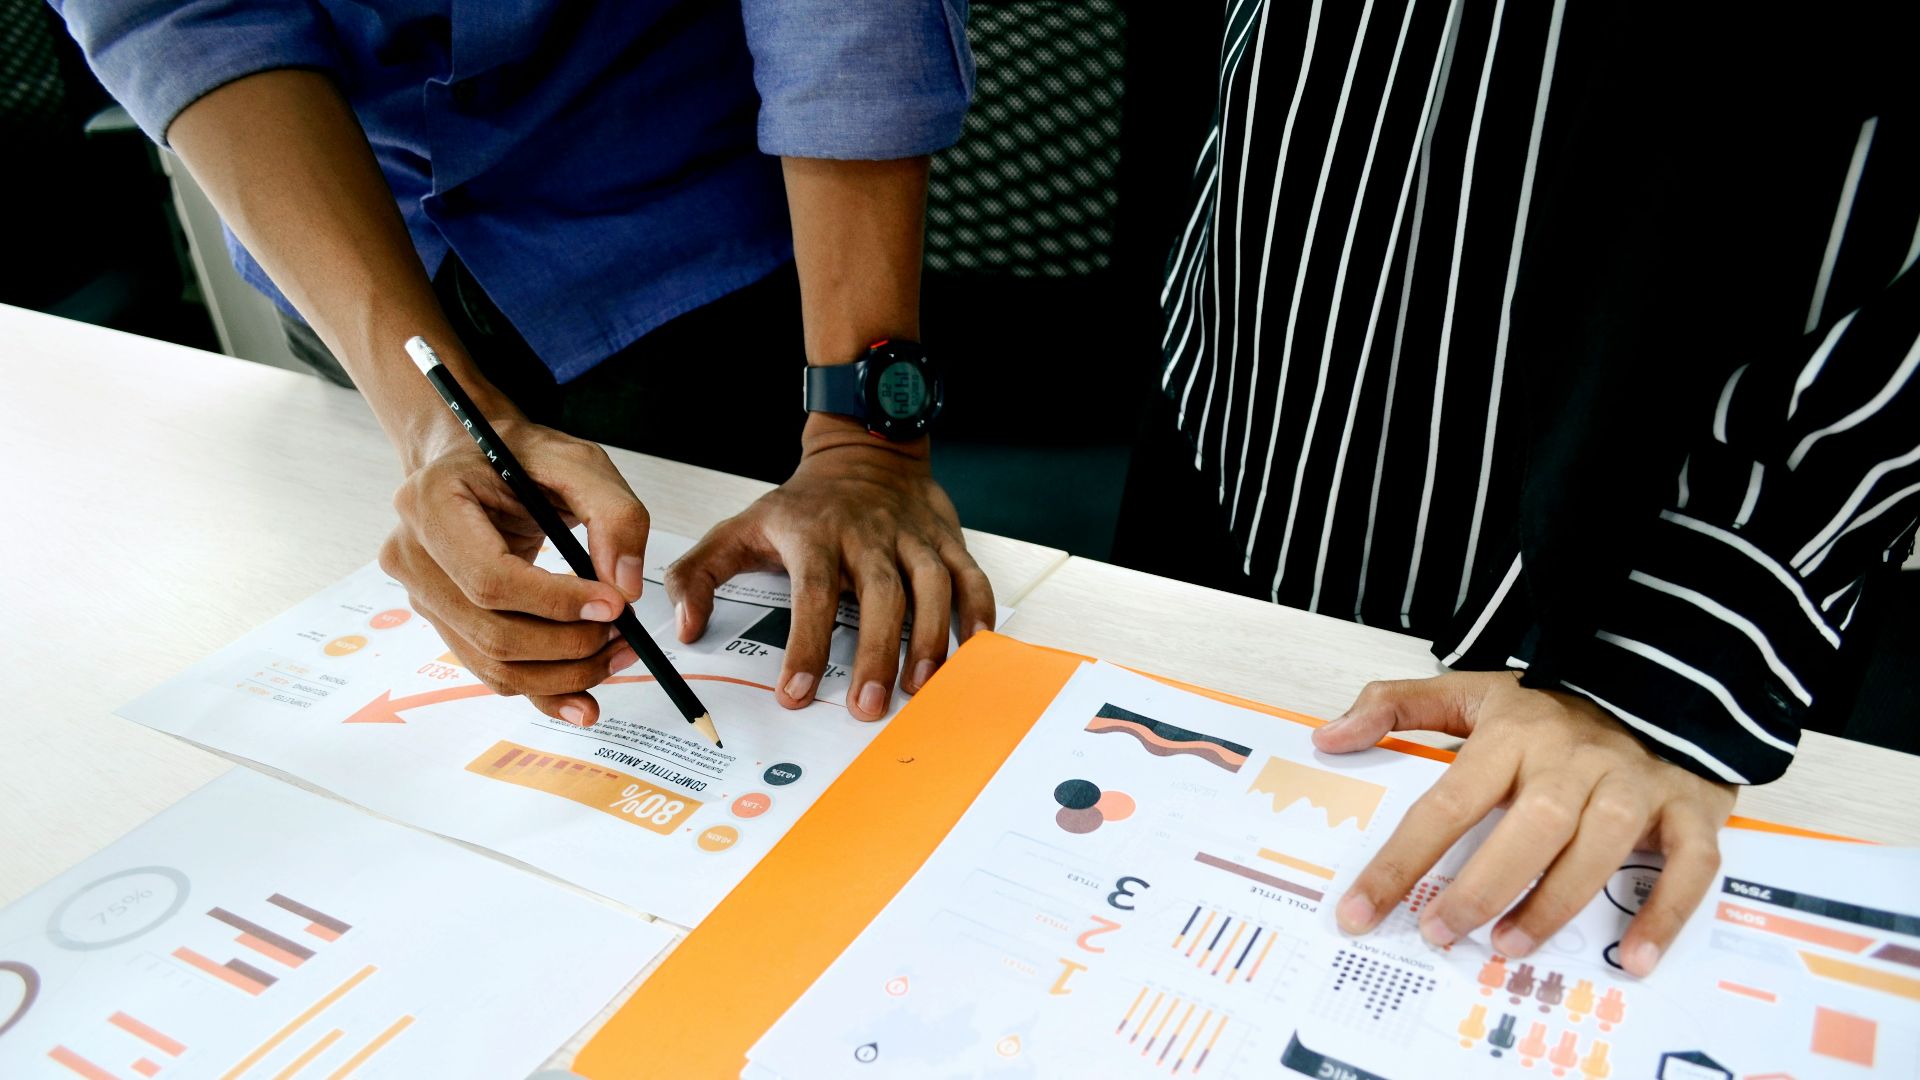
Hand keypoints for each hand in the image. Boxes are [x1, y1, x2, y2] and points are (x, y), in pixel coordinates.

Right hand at [379, 418, 651, 725]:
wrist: (476, 460)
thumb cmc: (522, 457)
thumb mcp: (579, 463)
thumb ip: (615, 515)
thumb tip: (624, 587)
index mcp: (432, 503)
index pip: (490, 577)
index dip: (555, 602)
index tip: (613, 605)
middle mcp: (412, 554)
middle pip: (492, 631)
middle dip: (569, 644)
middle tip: (625, 632)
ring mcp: (422, 595)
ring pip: (493, 663)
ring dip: (564, 673)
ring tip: (617, 653)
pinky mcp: (444, 622)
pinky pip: (491, 672)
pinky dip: (543, 690)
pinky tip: (584, 698)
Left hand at [665, 420, 994, 720]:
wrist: (861, 450)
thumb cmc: (802, 505)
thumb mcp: (738, 529)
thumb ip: (699, 577)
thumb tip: (685, 628)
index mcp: (813, 533)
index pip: (810, 592)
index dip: (805, 645)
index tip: (797, 692)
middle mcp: (866, 533)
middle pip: (878, 593)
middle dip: (876, 652)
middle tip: (869, 706)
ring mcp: (911, 534)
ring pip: (930, 583)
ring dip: (929, 637)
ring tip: (921, 686)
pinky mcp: (945, 537)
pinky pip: (969, 573)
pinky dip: (978, 610)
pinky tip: (974, 647)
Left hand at [1314, 671, 1735, 976]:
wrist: (1662, 675)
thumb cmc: (1554, 705)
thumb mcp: (1472, 691)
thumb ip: (1396, 706)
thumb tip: (1329, 737)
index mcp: (1515, 734)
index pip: (1447, 802)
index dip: (1401, 861)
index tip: (1359, 910)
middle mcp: (1575, 759)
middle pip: (1530, 827)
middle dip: (1482, 887)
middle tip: (1440, 932)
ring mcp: (1637, 783)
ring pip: (1600, 846)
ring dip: (1556, 902)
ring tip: (1509, 946)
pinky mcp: (1692, 807)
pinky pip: (1689, 865)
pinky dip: (1666, 914)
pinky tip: (1634, 958)